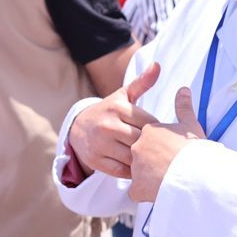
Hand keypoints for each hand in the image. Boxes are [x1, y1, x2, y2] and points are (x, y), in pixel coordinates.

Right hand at [66, 64, 160, 180]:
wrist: (78, 128)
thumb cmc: (108, 112)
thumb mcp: (122, 96)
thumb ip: (142, 83)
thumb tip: (157, 65)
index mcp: (117, 108)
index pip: (149, 123)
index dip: (157, 130)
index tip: (159, 133)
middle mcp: (107, 125)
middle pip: (141, 141)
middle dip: (151, 146)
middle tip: (156, 149)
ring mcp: (100, 144)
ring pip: (132, 157)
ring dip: (141, 160)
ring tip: (147, 158)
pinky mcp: (95, 160)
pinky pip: (122, 171)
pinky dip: (130, 171)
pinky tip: (134, 165)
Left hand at [127, 86, 204, 204]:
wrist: (197, 175)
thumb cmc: (195, 150)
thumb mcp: (190, 126)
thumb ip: (184, 107)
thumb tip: (183, 90)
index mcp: (148, 132)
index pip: (148, 139)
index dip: (161, 147)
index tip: (172, 153)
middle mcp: (137, 148)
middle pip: (141, 155)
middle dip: (153, 161)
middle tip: (170, 167)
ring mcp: (135, 168)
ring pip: (137, 173)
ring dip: (149, 177)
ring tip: (167, 179)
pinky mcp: (136, 188)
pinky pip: (137, 191)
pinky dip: (146, 193)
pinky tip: (160, 191)